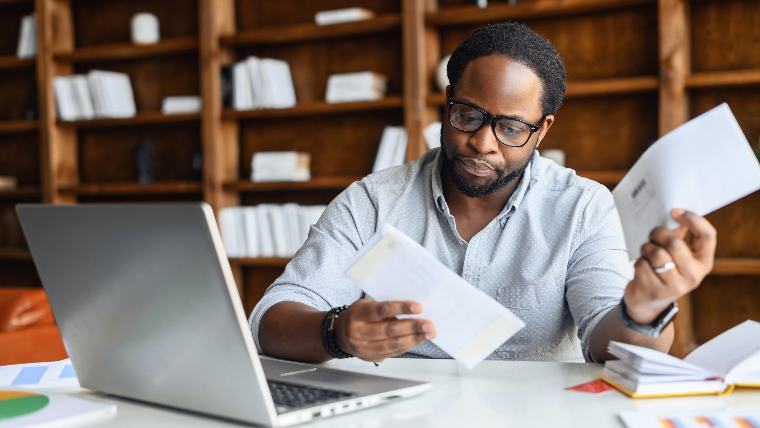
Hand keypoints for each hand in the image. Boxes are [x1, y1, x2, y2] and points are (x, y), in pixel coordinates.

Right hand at [335, 300, 435, 362]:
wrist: (341, 334)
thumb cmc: (359, 315)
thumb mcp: (367, 305)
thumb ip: (386, 307)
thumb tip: (414, 310)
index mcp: (358, 314)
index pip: (381, 310)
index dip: (401, 308)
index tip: (419, 307)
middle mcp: (358, 332)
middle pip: (389, 330)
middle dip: (412, 327)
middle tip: (429, 324)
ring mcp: (364, 347)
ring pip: (393, 344)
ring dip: (414, 339)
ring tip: (429, 333)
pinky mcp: (371, 357)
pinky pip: (393, 352)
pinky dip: (408, 345)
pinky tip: (419, 339)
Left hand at [623, 208, 716, 323]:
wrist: (648, 303)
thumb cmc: (664, 271)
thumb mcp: (678, 257)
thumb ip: (679, 237)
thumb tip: (674, 213)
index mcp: (703, 263)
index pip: (707, 235)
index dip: (693, 219)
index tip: (675, 211)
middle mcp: (693, 276)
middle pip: (675, 243)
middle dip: (658, 234)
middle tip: (653, 234)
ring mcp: (674, 286)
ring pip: (656, 253)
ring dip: (646, 248)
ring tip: (647, 252)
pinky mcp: (654, 291)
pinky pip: (642, 265)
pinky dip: (639, 262)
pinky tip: (642, 268)